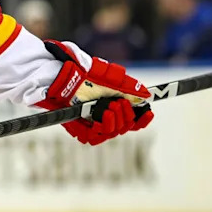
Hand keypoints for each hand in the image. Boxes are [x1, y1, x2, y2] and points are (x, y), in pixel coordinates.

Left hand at [36, 41, 152, 144]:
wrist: (62, 76)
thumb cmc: (83, 74)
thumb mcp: (109, 76)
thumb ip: (128, 86)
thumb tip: (147, 94)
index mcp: (113, 106)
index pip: (132, 119)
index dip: (142, 119)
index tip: (148, 112)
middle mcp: (103, 117)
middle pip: (124, 127)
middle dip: (126, 116)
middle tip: (120, 103)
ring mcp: (91, 125)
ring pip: (112, 133)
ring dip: (116, 121)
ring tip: (110, 107)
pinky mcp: (79, 130)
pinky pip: (95, 137)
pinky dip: (103, 127)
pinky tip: (104, 116)